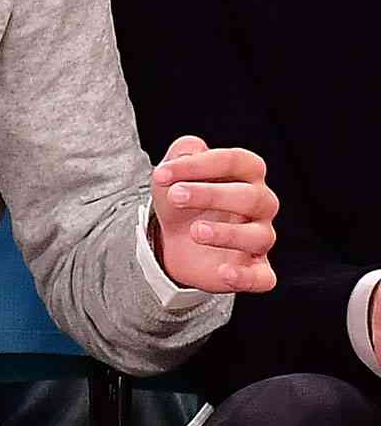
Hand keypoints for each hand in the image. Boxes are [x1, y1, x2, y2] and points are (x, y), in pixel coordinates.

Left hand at [150, 135, 278, 292]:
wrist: (172, 239)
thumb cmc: (181, 200)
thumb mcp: (174, 174)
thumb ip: (183, 152)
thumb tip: (192, 148)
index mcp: (246, 176)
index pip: (237, 162)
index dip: (200, 164)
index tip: (162, 174)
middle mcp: (260, 205)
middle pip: (250, 197)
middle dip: (212, 194)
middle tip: (176, 196)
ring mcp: (259, 238)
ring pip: (259, 236)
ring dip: (227, 234)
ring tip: (195, 231)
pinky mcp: (254, 270)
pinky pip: (263, 277)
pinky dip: (246, 277)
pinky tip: (223, 272)